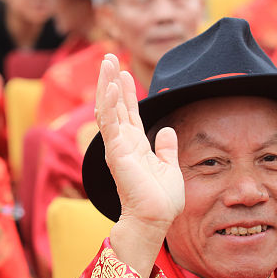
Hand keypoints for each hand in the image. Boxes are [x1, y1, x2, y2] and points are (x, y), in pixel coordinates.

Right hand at [96, 54, 183, 277]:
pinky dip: (110, 104)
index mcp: (135, 146)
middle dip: (111, 81)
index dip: (125, 92)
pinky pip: (111, 124)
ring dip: (107, 85)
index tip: (123, 72)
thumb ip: (166, 149)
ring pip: (108, 110)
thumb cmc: (161, 201)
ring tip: (107, 63)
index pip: (127, 112)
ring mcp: (117, 147)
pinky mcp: (116, 153)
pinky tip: (112, 86)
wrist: (154, 219)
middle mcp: (123, 144)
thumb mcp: (169, 168)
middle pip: (114, 106)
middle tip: (108, 58)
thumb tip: (166, 130)